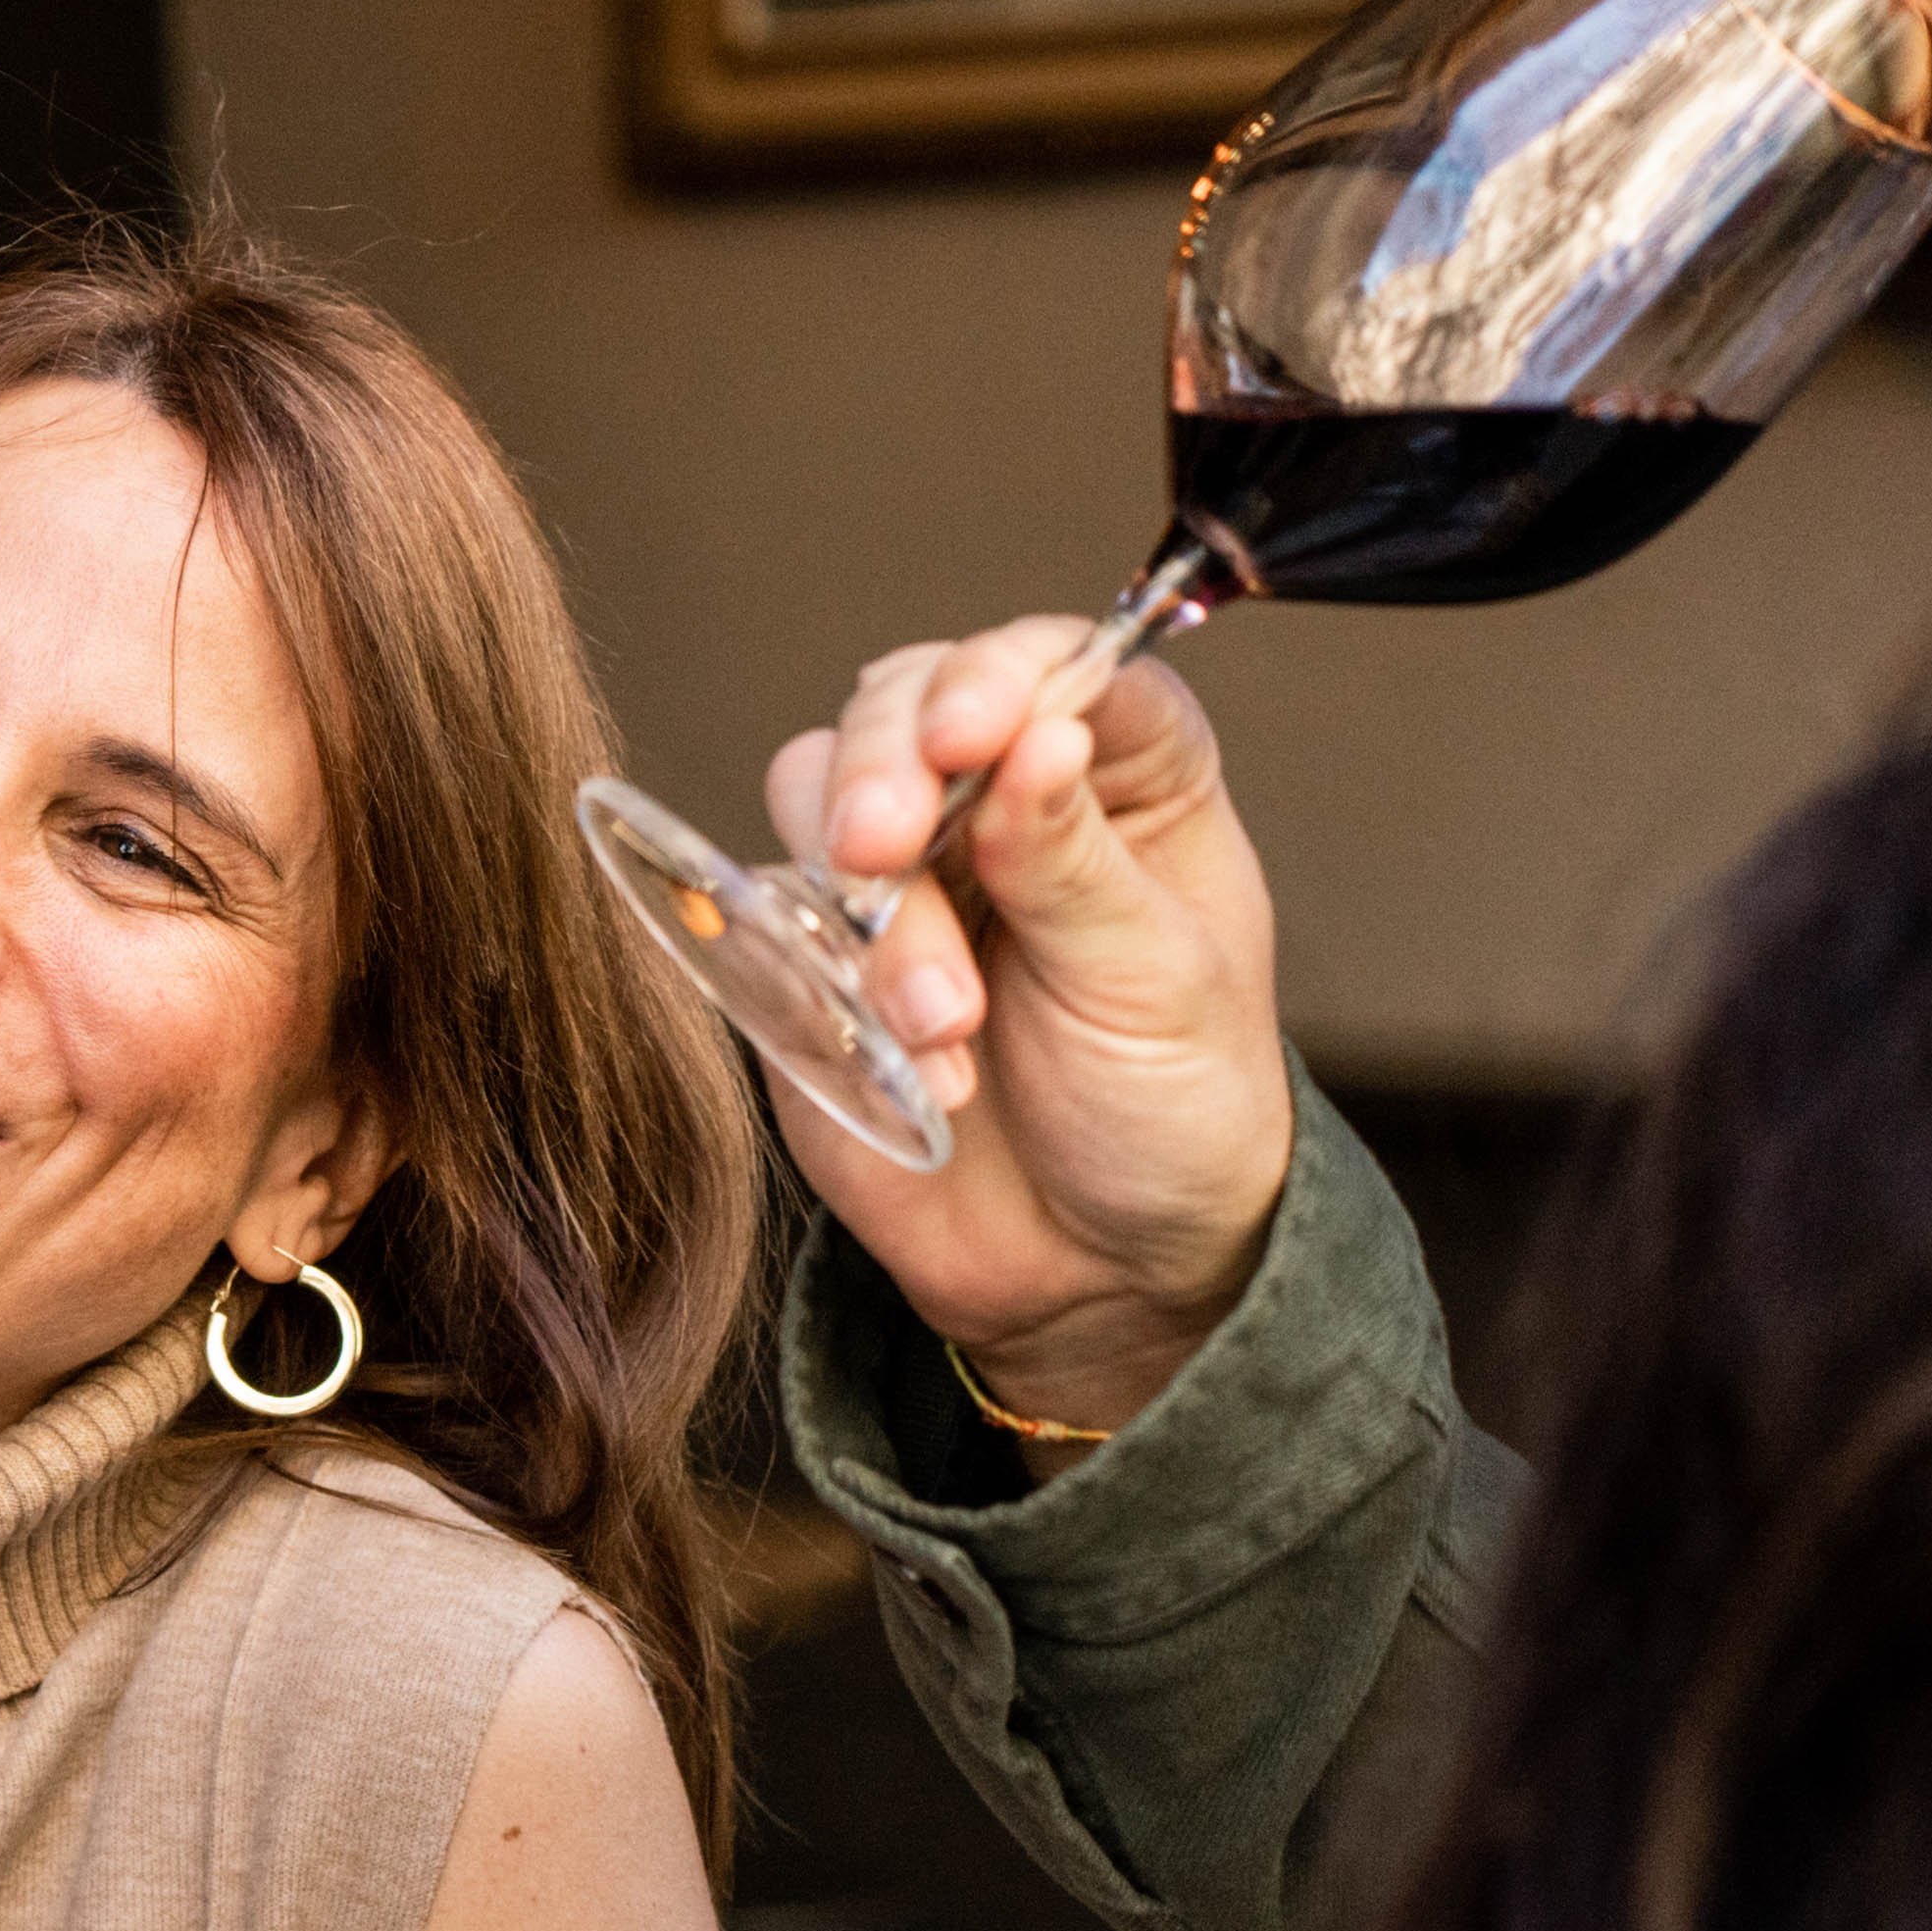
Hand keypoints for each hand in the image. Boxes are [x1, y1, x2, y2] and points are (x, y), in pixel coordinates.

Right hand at [764, 615, 1296, 1437]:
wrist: (1089, 1267)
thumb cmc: (1165, 1110)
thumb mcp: (1153, 981)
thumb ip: (1075, 857)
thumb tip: (1035, 734)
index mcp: (1117, 774)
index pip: (1054, 663)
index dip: (1001, 674)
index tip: (974, 734)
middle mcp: (996, 798)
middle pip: (904, 702)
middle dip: (884, 771)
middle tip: (883, 851)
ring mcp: (896, 869)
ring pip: (816, 796)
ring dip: (865, 904)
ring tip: (940, 1026)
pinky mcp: (810, 951)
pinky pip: (766, 913)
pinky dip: (822, 981)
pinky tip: (909, 1070)